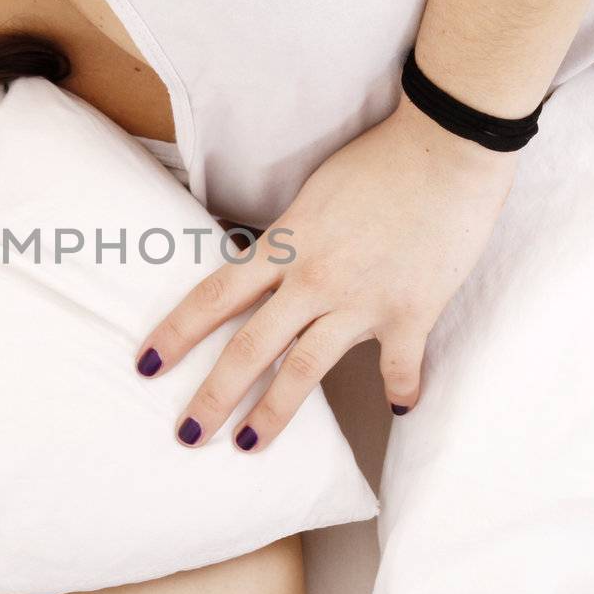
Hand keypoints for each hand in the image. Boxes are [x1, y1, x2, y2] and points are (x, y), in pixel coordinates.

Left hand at [135, 95, 517, 451]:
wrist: (446, 146)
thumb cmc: (380, 159)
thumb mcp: (314, 196)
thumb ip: (290, 237)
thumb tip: (270, 259)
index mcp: (284, 246)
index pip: (214, 296)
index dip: (176, 333)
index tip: (147, 365)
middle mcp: (313, 280)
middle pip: (250, 348)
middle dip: (213, 396)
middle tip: (187, 434)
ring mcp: (360, 301)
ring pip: (305, 370)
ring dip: (274, 414)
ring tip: (248, 446)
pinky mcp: (410, 312)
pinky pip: (398, 366)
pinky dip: (400, 389)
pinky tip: (399, 408)